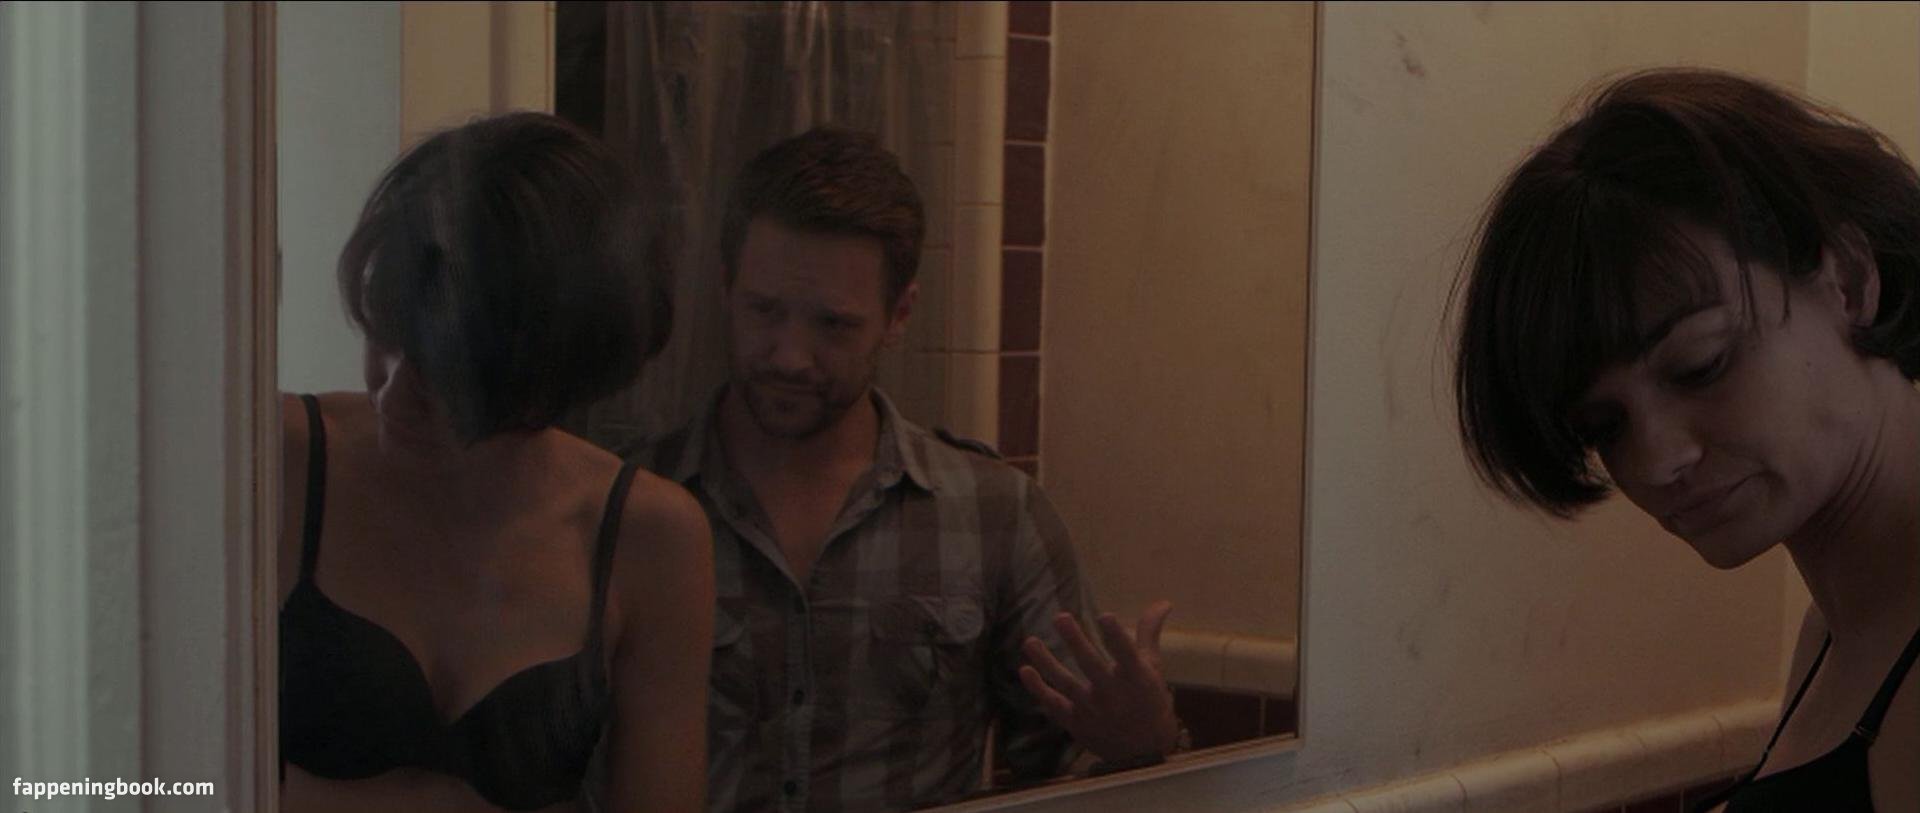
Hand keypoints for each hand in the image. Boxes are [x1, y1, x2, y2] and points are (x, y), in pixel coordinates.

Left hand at [1018, 600, 1180, 764]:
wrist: (1144, 750)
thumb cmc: (1148, 700)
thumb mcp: (1152, 667)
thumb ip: (1149, 633)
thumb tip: (1163, 602)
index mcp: (1136, 678)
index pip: (1126, 654)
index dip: (1116, 636)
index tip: (1104, 615)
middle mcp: (1113, 694)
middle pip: (1091, 665)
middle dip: (1076, 641)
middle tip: (1060, 617)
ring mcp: (1092, 710)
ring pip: (1065, 684)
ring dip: (1046, 663)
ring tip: (1029, 642)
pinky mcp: (1076, 723)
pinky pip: (1053, 704)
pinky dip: (1038, 689)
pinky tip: (1025, 670)